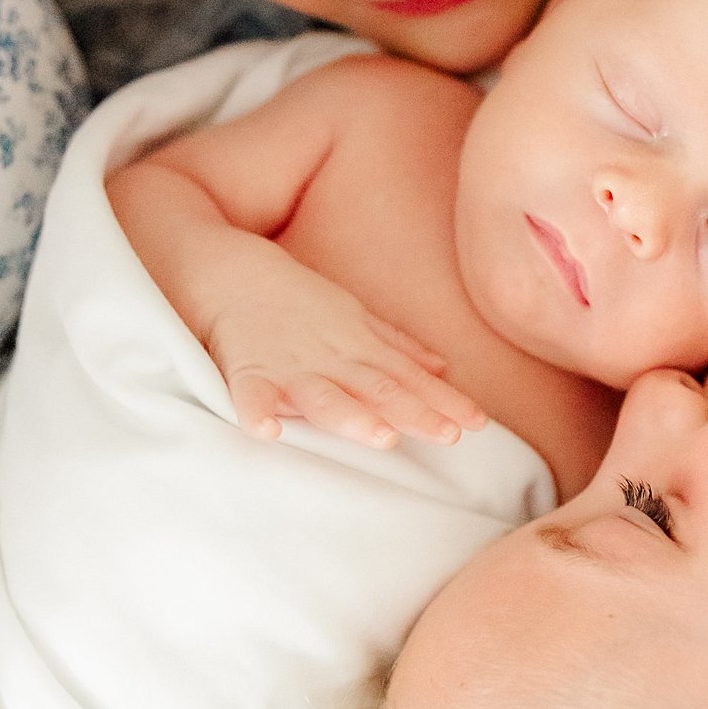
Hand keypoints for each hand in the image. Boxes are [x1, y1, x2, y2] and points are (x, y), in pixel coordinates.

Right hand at [207, 259, 485, 449]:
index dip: (443, 402)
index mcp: (359, 350)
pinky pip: (251, 393)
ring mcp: (289, 366)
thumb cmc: (297, 300)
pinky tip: (267, 432)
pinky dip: (258, 410)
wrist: (230, 270)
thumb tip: (444, 368)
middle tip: (448, 435)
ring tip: (381, 438)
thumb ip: (397, 348)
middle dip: (414, 412)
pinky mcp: (247, 370)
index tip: (477, 424)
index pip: (409, 380)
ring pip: (326, 396)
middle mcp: (331, 360)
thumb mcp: (355, 318)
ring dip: (353, 416)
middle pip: (378, 389)